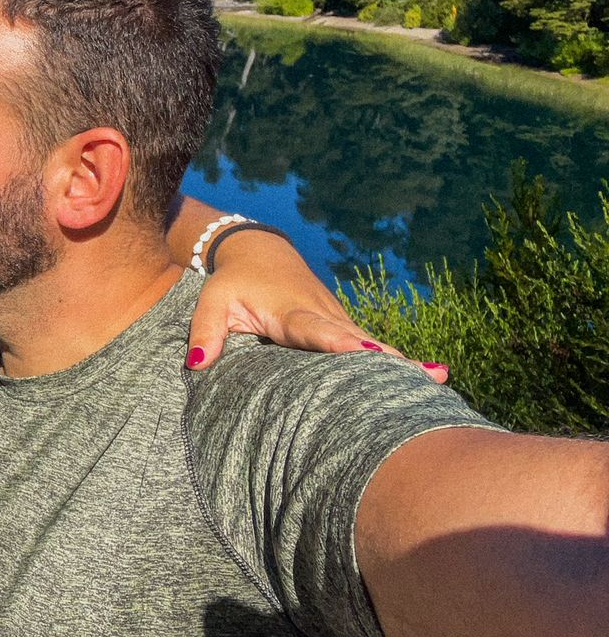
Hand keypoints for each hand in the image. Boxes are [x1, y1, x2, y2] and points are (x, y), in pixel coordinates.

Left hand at [188, 230, 448, 383]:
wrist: (259, 252)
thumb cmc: (233, 282)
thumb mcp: (211, 301)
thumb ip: (204, 331)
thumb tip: (197, 364)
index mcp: (292, 312)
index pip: (318, 331)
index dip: (342, 345)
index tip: (369, 356)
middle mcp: (324, 316)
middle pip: (359, 342)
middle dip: (389, 361)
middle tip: (429, 377)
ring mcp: (339, 322)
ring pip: (373, 347)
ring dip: (402, 364)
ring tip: (439, 384)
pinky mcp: (345, 330)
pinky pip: (372, 350)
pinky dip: (398, 365)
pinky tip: (432, 381)